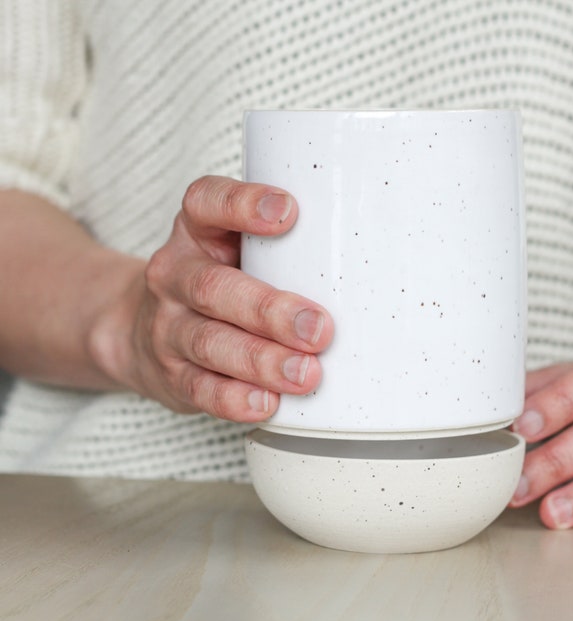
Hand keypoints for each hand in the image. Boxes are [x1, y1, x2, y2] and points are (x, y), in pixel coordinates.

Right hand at [93, 175, 333, 421]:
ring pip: (210, 343)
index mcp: (196, 232)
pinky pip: (200, 390)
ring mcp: (169, 328)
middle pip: (214, 287)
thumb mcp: (235, 248)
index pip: (205, 202)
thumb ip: (285, 246)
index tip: (289, 211)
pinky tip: (267, 403)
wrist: (140, 329)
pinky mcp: (172, 376)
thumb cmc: (217, 281)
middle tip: (319, 329)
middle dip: (270, 310)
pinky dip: (235, 400)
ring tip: (306, 374)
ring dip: (262, 361)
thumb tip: (370, 259)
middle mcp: (175, 275)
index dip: (242, 204)